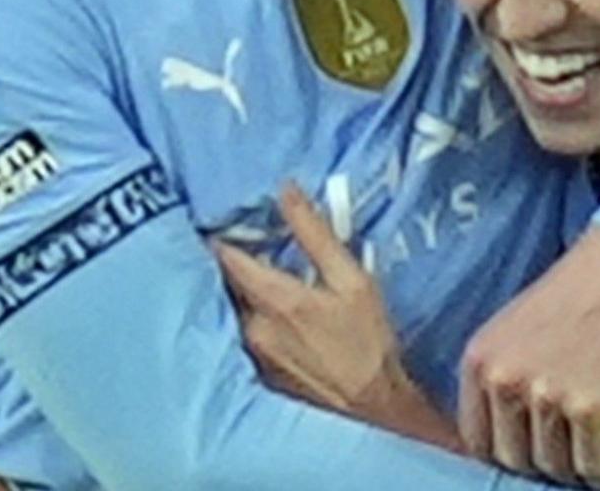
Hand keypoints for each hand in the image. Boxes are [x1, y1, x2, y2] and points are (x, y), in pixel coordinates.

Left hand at [214, 183, 459, 450]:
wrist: (374, 407)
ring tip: (266, 276)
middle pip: (229, 281)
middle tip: (251, 241)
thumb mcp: (352, 279)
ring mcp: (253, 353)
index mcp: (275, 300)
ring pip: (237, 307)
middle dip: (237, 260)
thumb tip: (286, 190)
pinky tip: (275, 314)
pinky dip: (254, 316)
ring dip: (245, 289)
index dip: (225, 232)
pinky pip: (246, 331)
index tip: (229, 215)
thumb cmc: (368, 340)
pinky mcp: (259, 371)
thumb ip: (315, 233)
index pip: (227, 256)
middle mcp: (254, 327)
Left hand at [460, 226, 599, 488]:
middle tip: (563, 458)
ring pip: (554, 466)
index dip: (503, 453)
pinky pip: (593, 464)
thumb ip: (501, 377)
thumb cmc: (574, 293)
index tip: (526, 456)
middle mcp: (505, 382)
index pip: (475, 439)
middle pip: (514, 459)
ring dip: (574, 471)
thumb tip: (506, 436)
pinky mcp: (591, 408)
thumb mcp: (512, 329)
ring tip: (591, 461)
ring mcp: (547, 397)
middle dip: (539, 464)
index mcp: (480, 361)